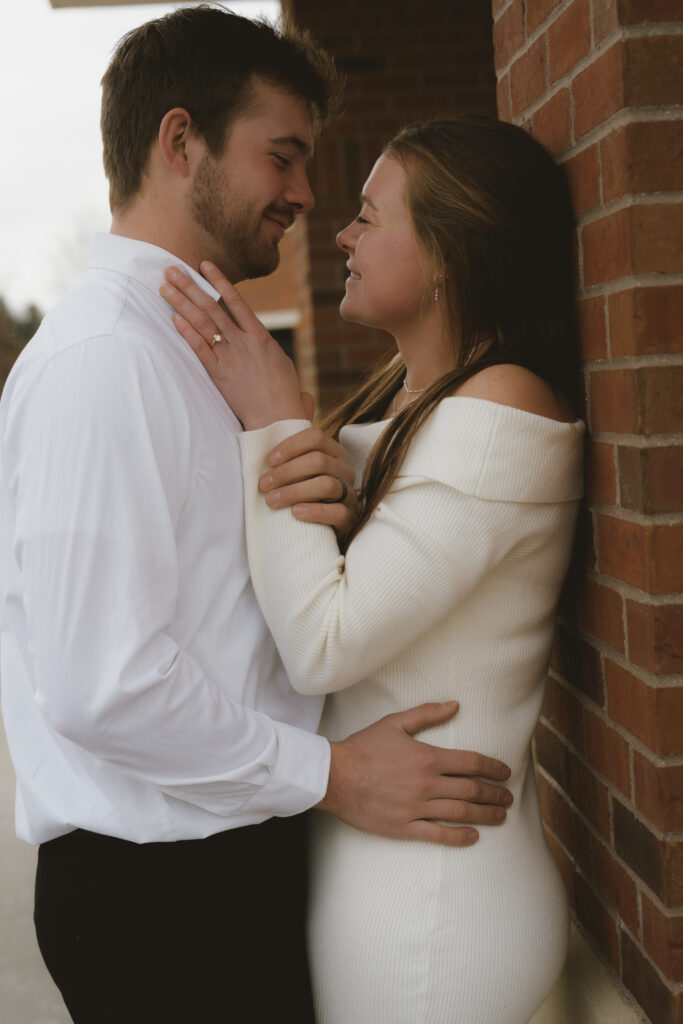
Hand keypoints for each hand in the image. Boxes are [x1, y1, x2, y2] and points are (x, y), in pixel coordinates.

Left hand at [160, 262, 305, 428]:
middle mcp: (243, 341)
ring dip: (182, 303)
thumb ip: (264, 347)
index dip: (218, 281)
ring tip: (165, 288)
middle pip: (211, 307)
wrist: (278, 417)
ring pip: (202, 323)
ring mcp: (229, 356)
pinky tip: (174, 317)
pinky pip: (200, 348)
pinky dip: (186, 331)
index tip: (204, 265)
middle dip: (190, 286)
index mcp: (260, 336)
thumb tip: (259, 340)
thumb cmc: (283, 392)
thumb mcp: (279, 362)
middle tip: (171, 269)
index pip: (235, 301)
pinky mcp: (218, 373)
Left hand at [260, 424, 358, 537]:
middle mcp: (344, 471)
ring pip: (327, 485)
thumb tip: (258, 446)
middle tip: (264, 485)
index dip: (291, 446)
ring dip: (295, 491)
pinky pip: (338, 512)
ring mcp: (349, 494)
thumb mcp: (295, 474)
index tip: (270, 461)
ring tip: (272, 501)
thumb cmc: (300, 495)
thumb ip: (284, 460)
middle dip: (287, 472)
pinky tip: (296, 513)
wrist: (316, 531)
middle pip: (319, 461)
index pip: (316, 438)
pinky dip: (315, 511)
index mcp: (333, 453)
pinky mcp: (350, 518)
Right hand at [317, 702, 512, 845]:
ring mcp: (416, 808)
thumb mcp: (395, 723)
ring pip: (461, 813)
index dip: (494, 768)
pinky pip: (438, 835)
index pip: (472, 763)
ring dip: (486, 815)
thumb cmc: (364, 748)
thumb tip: (455, 705)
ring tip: (500, 816)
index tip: (506, 772)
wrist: (334, 776)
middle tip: (508, 797)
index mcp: (427, 757)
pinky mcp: (404, 828)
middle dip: (495, 794)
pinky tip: (473, 836)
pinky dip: (460, 837)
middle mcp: (426, 784)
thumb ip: (427, 714)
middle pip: (472, 790)